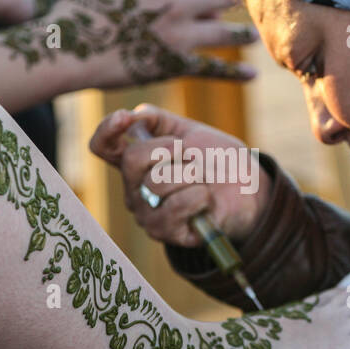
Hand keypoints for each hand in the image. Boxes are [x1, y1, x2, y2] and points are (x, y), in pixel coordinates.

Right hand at [0, 0, 258, 86]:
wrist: (65, 50)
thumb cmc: (77, 5)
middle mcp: (176, 6)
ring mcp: (177, 37)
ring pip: (223, 34)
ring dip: (242, 34)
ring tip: (255, 35)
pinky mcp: (172, 66)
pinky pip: (211, 70)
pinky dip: (234, 74)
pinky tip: (253, 75)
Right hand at [88, 105, 270, 247]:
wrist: (247, 188)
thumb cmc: (215, 160)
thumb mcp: (188, 131)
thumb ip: (159, 120)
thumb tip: (134, 116)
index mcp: (135, 162)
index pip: (102, 146)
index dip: (106, 130)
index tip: (125, 117)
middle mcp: (134, 188)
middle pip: (132, 160)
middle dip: (170, 149)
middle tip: (193, 154)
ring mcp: (146, 212)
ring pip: (157, 183)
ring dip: (192, 174)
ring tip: (204, 179)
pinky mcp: (164, 232)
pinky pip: (174, 207)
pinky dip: (198, 196)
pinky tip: (206, 198)